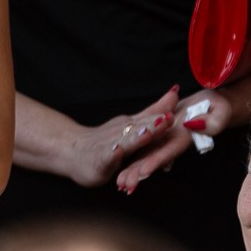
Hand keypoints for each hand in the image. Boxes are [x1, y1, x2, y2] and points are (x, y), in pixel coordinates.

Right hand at [65, 87, 180, 188]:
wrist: (72, 150)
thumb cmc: (106, 139)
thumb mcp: (133, 123)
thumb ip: (153, 110)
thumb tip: (175, 90)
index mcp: (132, 124)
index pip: (150, 118)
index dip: (163, 113)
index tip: (178, 104)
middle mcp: (122, 131)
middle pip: (139, 127)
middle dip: (154, 124)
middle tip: (168, 118)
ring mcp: (110, 144)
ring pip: (125, 141)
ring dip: (136, 137)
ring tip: (147, 134)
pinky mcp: (100, 160)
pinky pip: (107, 157)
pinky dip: (112, 153)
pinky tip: (117, 151)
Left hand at [116, 84, 245, 192]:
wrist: (214, 104)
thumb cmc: (220, 107)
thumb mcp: (221, 111)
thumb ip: (214, 121)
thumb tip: (195, 125)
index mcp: (186, 136)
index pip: (170, 150)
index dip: (157, 160)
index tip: (143, 172)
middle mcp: (173, 141)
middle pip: (155, 157)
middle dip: (139, 172)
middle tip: (123, 186)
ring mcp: (166, 138)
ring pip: (147, 154)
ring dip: (134, 169)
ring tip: (119, 183)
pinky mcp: (161, 132)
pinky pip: (146, 144)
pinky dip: (135, 154)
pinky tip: (123, 164)